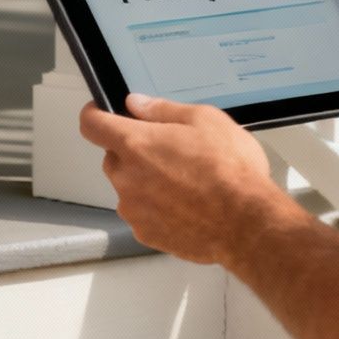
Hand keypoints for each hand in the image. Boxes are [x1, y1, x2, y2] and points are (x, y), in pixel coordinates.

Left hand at [77, 93, 283, 264]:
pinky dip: (157, 209)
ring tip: (186, 183)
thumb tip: (138, 104)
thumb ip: (162, 110)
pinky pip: (142, 214)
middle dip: (133, 151)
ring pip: (128, 187)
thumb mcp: (204, 120)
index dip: (95, 114)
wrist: (247, 223)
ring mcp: (134, 209)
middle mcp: (126, 177)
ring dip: (146, 182)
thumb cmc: (230, 172)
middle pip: (113, 157)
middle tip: (169, 151)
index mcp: (135, 144)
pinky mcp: (146, 234)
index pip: (91, 123)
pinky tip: (187, 205)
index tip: (102, 113)